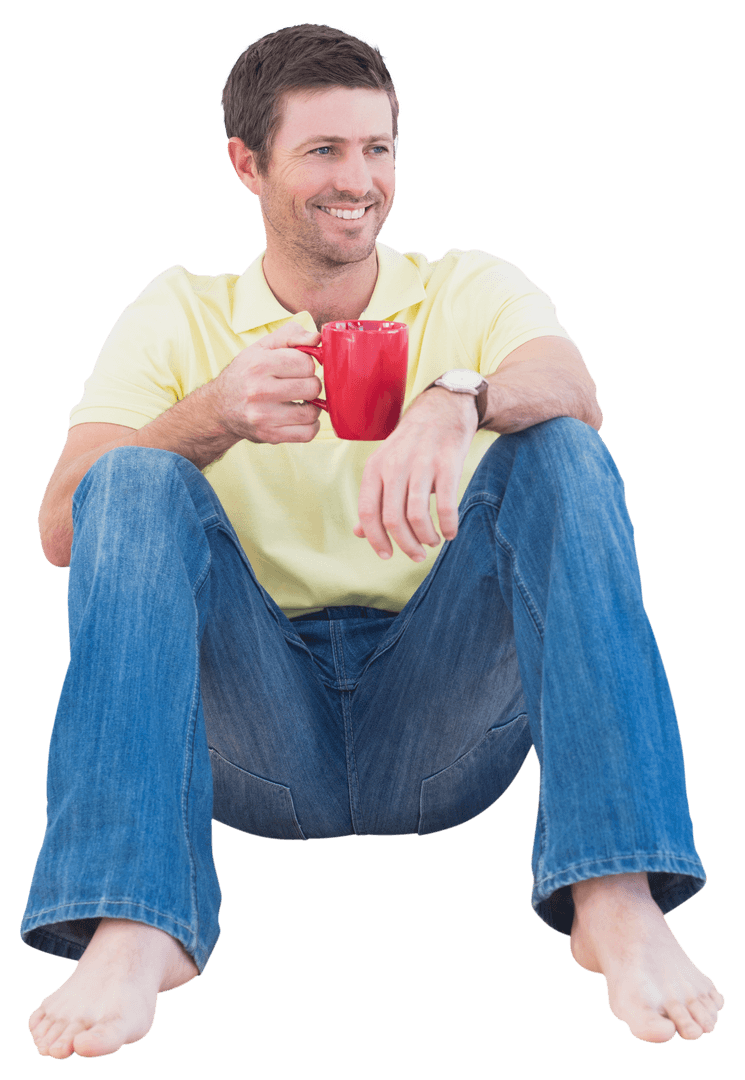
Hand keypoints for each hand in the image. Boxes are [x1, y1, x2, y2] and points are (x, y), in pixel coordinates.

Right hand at [213, 322, 322, 443]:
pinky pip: (307, 433)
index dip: (307, 364)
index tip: (297, 368)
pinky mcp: (269, 435)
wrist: (219, 407)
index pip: (306, 363)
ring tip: (301, 401)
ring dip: (312, 406)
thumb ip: (290, 335)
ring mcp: (264, 416)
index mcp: (259, 364)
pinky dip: (311, 426)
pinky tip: (300, 417)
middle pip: (312, 387)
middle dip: (310, 384)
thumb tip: (316, 339)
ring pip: (312, 412)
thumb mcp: (262, 347)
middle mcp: (259, 391)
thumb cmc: (245, 374)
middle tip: (299, 385)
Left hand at [354, 388, 478, 560]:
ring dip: (426, 537)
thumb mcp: (384, 466)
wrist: (442, 411)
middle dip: (405, 545)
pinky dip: (448, 525)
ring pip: (416, 516)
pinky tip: (451, 531)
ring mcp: (421, 464)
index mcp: (375, 468)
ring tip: (432, 541)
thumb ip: (372, 499)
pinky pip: (446, 505)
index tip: (387, 556)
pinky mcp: (447, 464)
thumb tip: (359, 533)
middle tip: (417, 555)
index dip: (376, 539)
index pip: (368, 513)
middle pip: (393, 519)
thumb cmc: (411, 446)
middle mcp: (395, 466)